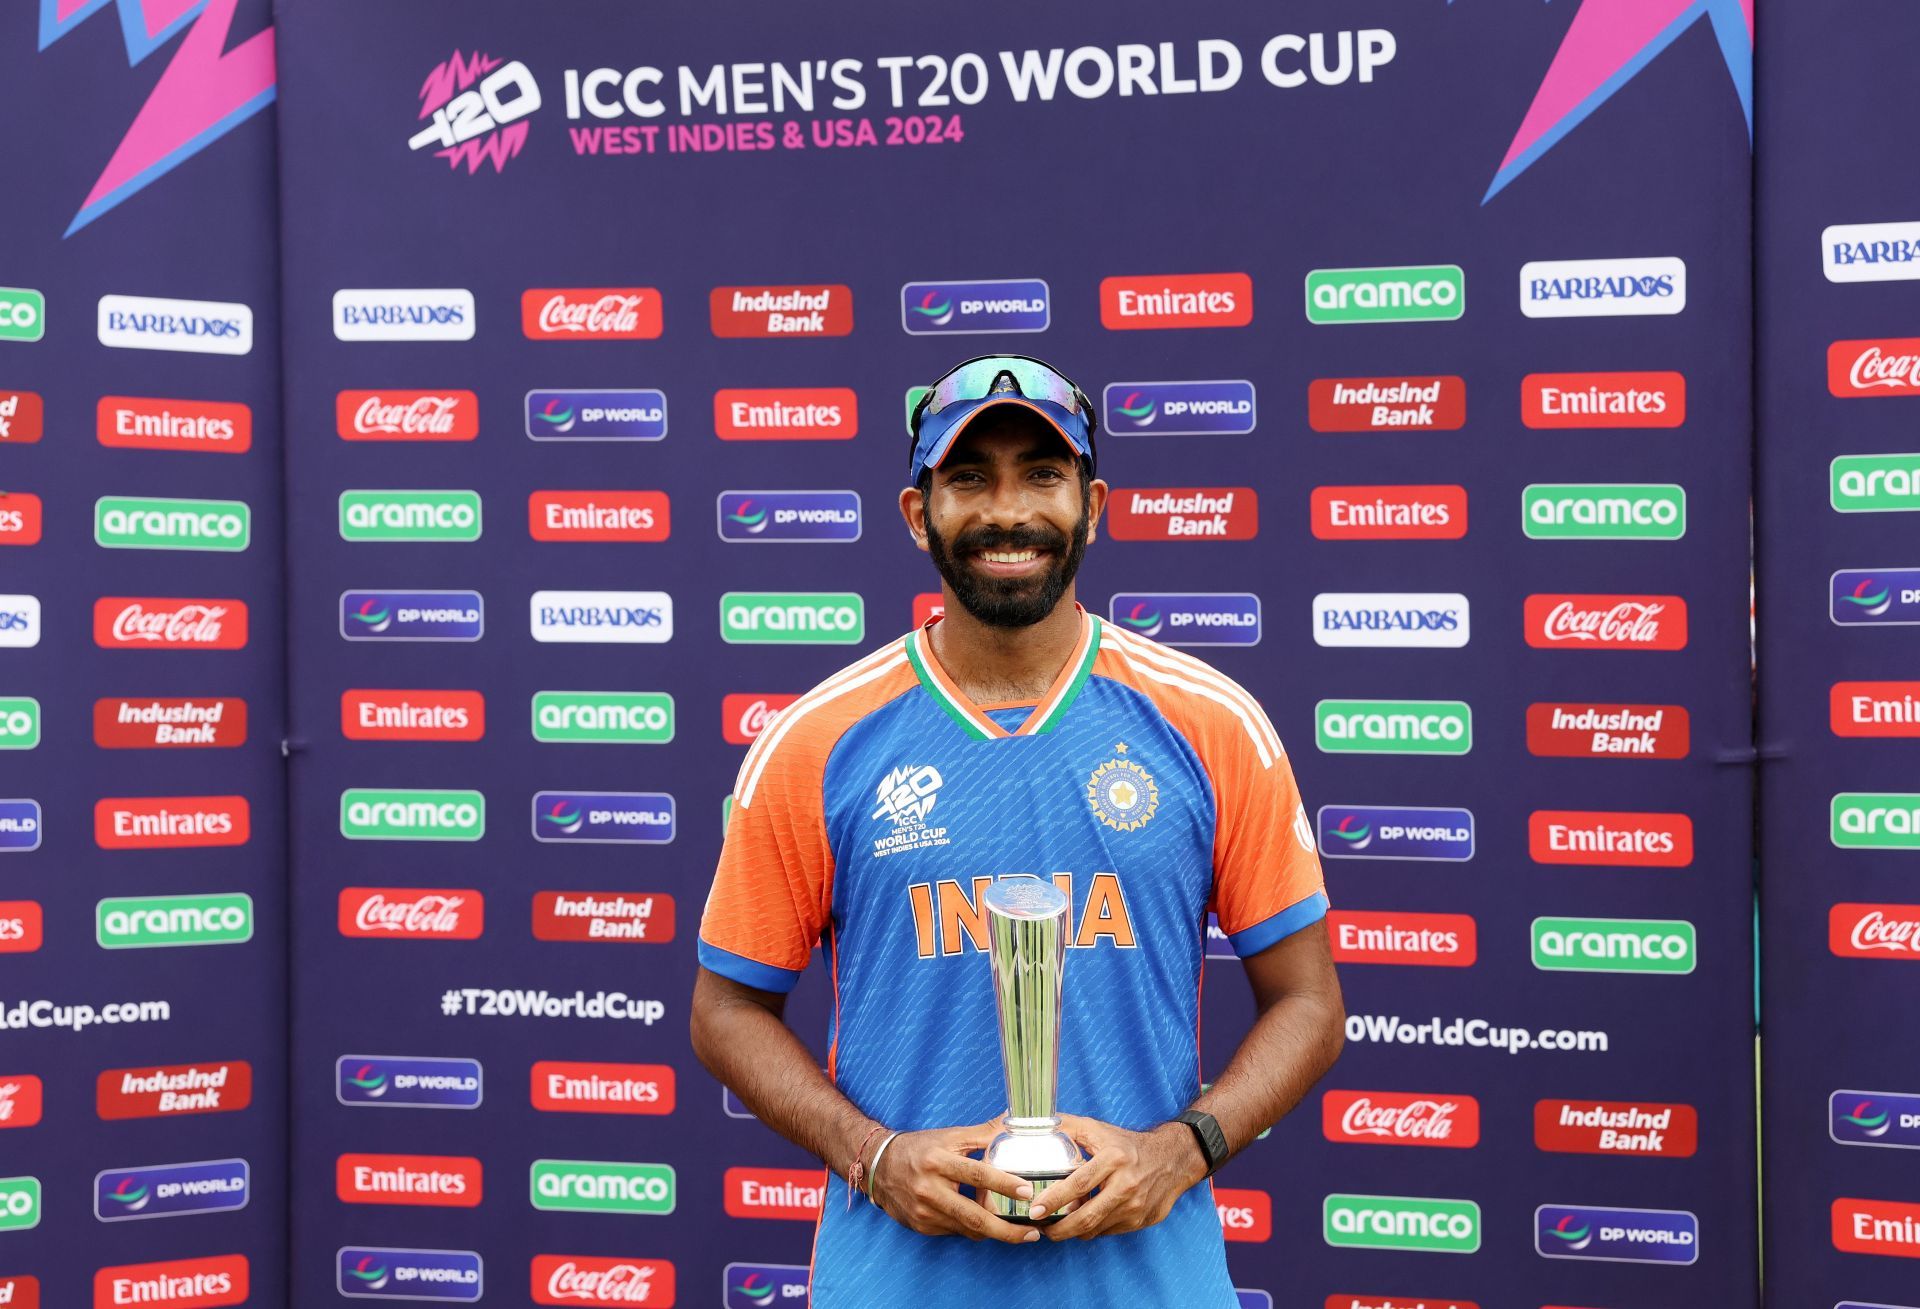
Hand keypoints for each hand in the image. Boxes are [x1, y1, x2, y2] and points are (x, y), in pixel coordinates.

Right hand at [867, 1119, 1038, 1243]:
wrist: (878, 1166)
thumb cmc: (920, 1148)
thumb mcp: (950, 1136)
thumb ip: (984, 1133)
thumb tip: (1013, 1120)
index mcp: (938, 1161)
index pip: (977, 1174)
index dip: (1004, 1184)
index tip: (1028, 1191)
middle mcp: (929, 1189)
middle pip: (974, 1217)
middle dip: (1007, 1230)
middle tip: (1033, 1233)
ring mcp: (924, 1212)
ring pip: (968, 1229)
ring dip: (996, 1233)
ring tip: (1022, 1233)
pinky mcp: (922, 1226)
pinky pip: (956, 1232)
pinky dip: (975, 1230)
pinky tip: (990, 1226)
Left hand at [1030, 1115, 1208, 1239]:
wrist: (1173, 1158)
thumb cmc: (1128, 1144)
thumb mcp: (1098, 1129)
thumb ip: (1067, 1128)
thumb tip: (1034, 1127)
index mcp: (1114, 1159)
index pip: (1078, 1184)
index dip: (1054, 1200)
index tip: (1035, 1209)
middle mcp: (1127, 1185)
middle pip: (1086, 1217)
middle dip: (1059, 1228)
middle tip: (1041, 1227)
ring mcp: (1136, 1206)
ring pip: (1096, 1229)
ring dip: (1073, 1231)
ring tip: (1056, 1226)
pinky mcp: (1141, 1220)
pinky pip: (1108, 1231)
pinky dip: (1092, 1229)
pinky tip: (1083, 1221)